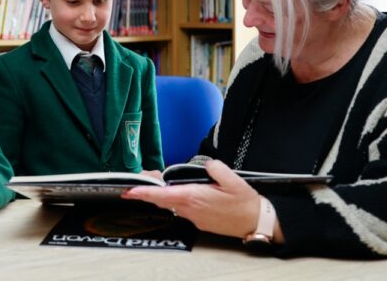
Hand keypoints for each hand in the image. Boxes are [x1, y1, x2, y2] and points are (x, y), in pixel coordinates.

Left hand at [122, 159, 261, 238]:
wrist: (255, 223)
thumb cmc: (245, 203)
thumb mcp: (233, 179)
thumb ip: (216, 168)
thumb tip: (207, 164)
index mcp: (195, 197)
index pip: (163, 195)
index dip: (145, 193)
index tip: (130, 191)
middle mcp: (191, 209)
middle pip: (163, 200)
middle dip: (149, 190)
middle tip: (140, 180)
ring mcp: (194, 217)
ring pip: (171, 205)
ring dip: (162, 195)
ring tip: (156, 182)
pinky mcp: (199, 221)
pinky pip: (181, 209)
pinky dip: (174, 200)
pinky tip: (177, 192)